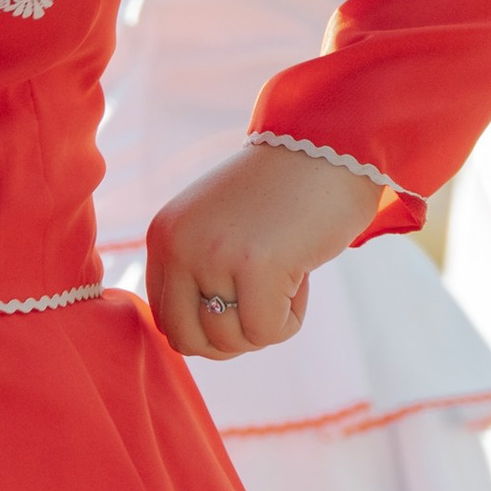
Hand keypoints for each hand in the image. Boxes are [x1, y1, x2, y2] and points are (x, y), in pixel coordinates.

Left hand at [145, 141, 381, 360]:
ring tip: (285, 279)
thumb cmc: (281, 195)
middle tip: (264, 308)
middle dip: (231, 341)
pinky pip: (267, 332)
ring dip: (266, 325)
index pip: (166, 318)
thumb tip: (199, 342)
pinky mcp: (255, 265)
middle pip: (188, 341)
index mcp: (164, 236)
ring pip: (230, 341)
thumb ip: (197, 272)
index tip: (241, 302)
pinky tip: (302, 277)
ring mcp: (213, 255)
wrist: (326, 148)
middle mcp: (178, 245)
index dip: (209, 328)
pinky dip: (291, 319)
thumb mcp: (217, 229)